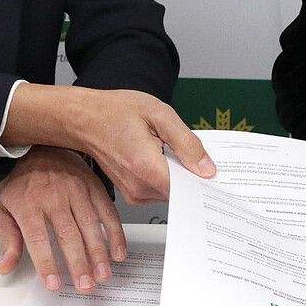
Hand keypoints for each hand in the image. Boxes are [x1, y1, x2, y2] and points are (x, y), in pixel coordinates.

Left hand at [0, 146, 128, 293]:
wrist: (41, 149)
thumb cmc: (23, 184)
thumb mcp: (5, 208)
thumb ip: (8, 239)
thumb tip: (6, 266)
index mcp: (29, 205)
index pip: (37, 238)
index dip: (47, 263)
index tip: (54, 284)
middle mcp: (54, 197)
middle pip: (68, 234)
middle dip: (78, 263)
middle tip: (85, 286)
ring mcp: (76, 191)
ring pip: (90, 225)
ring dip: (99, 253)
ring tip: (103, 275)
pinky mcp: (93, 187)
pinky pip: (107, 212)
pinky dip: (115, 234)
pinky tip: (118, 252)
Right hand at [1, 83, 215, 203]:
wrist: (84, 119)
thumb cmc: (116, 111)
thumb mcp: (158, 114)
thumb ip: (186, 142)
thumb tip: (207, 169)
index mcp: (147, 167)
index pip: (189, 190)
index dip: (207, 183)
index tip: (221, 178)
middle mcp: (139, 187)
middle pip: (183, 192)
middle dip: (196, 176)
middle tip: (204, 157)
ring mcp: (134, 194)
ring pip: (173, 193)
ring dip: (181, 175)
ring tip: (177, 151)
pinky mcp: (132, 194)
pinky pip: (161, 191)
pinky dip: (169, 177)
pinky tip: (166, 157)